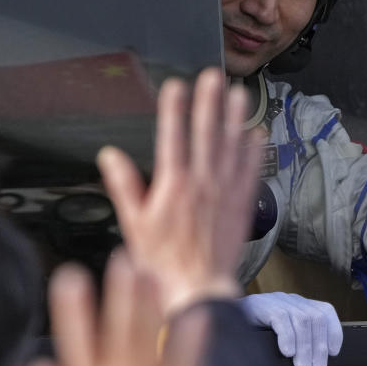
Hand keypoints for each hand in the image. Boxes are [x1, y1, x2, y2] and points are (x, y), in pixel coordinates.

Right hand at [30, 254, 206, 365]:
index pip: (75, 342)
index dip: (72, 308)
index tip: (70, 276)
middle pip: (119, 334)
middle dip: (121, 296)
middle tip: (123, 261)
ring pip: (150, 343)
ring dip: (152, 308)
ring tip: (152, 274)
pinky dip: (192, 342)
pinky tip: (198, 317)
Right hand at [97, 68, 260, 314]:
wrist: (197, 289)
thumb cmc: (162, 263)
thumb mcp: (133, 224)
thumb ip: (124, 186)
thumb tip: (110, 156)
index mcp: (172, 186)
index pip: (172, 137)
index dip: (173, 108)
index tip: (176, 85)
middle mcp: (201, 184)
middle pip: (206, 134)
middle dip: (209, 102)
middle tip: (213, 76)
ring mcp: (225, 193)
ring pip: (232, 147)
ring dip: (235, 118)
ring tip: (238, 93)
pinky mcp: (241, 205)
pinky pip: (251, 172)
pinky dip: (254, 151)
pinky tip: (257, 133)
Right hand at [239, 292, 342, 365]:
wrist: (219, 315)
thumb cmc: (252, 330)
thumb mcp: (280, 333)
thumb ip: (297, 339)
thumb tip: (315, 361)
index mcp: (297, 304)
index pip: (325, 310)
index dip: (333, 331)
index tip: (334, 352)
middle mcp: (289, 299)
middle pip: (316, 318)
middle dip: (319, 347)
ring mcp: (276, 300)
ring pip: (302, 320)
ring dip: (306, 347)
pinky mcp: (262, 304)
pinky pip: (281, 318)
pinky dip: (288, 337)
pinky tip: (287, 352)